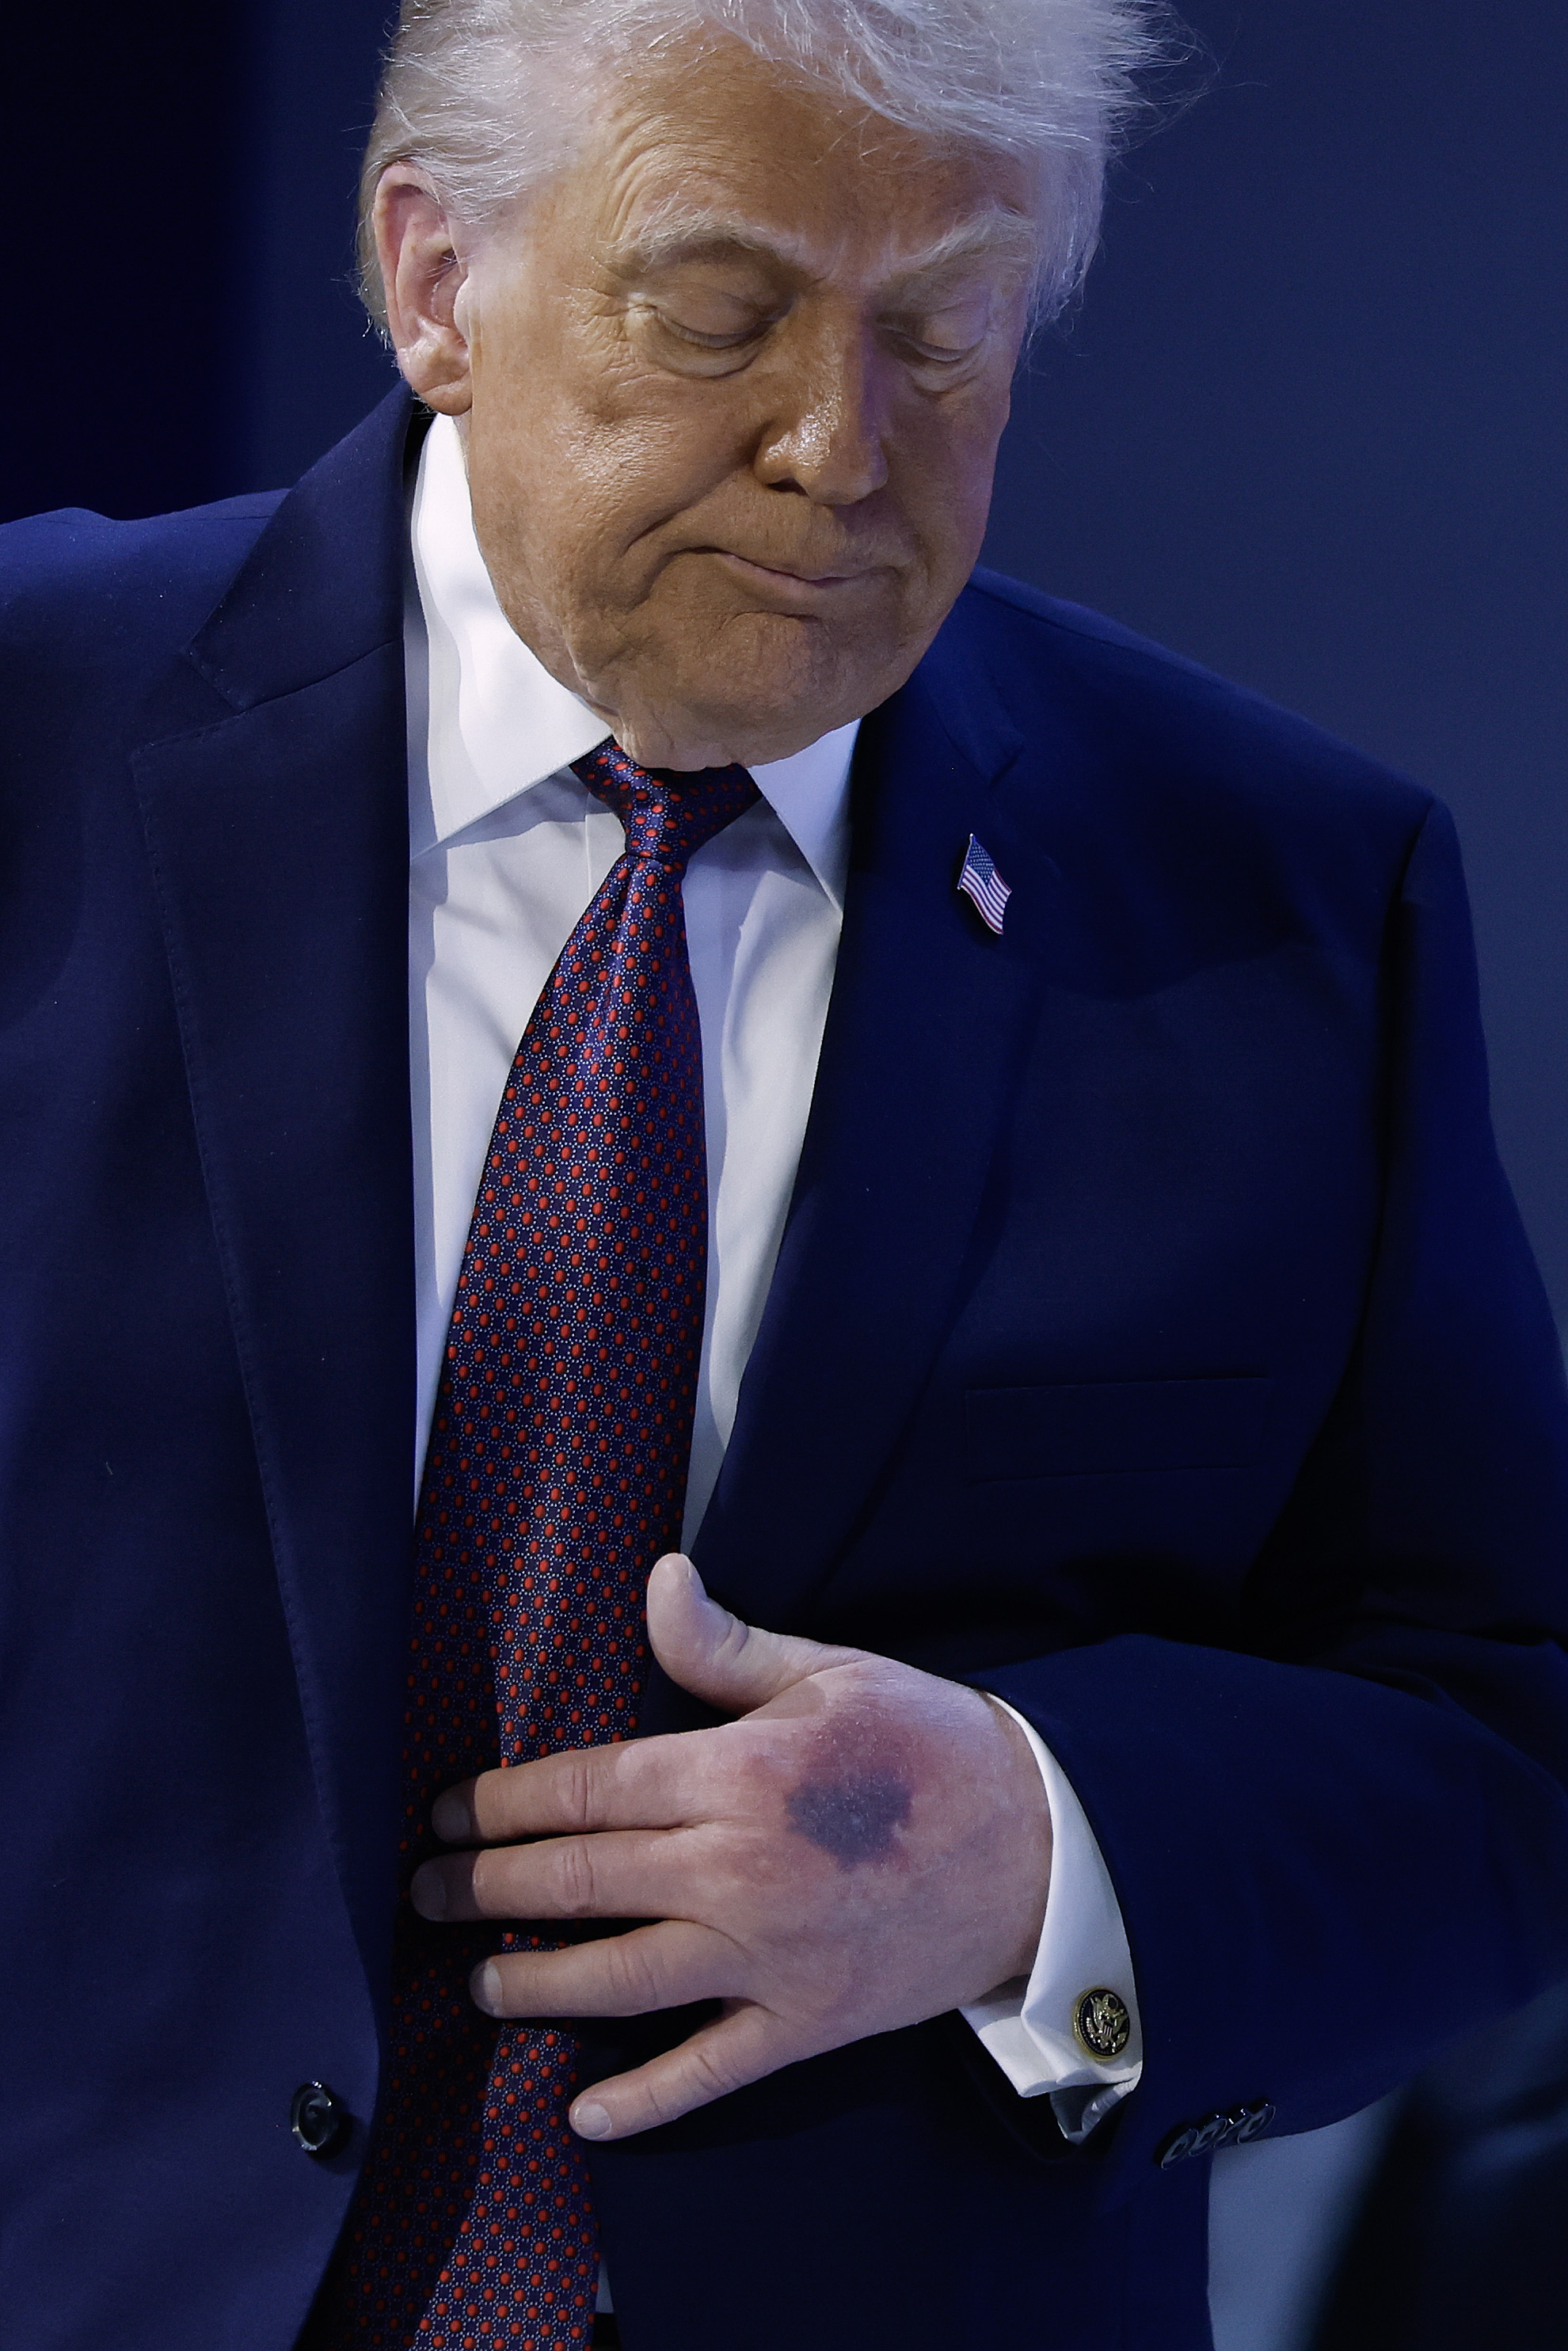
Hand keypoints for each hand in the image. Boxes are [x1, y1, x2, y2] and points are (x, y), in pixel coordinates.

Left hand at [410, 1554, 1052, 2139]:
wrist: (1043, 1843)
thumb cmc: (930, 1743)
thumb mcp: (829, 1670)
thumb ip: (725, 1646)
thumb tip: (656, 1581)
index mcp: (738, 1772)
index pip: (586, 1789)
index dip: (502, 1801)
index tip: (446, 1808)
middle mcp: (738, 1869)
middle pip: (580, 1883)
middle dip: (486, 1888)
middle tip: (424, 1893)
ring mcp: (770, 1955)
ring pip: (621, 1979)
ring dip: (537, 1985)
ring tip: (480, 1983)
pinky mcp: (807, 2021)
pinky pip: (710, 2069)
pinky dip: (644, 2098)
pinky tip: (584, 2110)